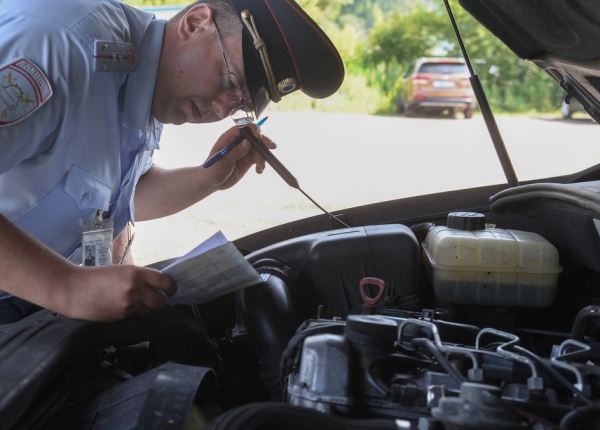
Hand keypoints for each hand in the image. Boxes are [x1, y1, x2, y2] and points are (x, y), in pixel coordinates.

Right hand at [58, 265, 176, 321]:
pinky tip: (121, 308)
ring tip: (133, 304)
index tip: (171, 291)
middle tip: (153, 300)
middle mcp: (135, 289)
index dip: (171, 288)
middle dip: (158, 302)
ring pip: (148, 312)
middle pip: (160, 302)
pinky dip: (133, 314)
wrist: (74, 289)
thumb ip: (139, 279)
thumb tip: (156, 287)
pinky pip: (135, 317)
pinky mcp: (120, 317)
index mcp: (136, 273)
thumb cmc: (97, 277)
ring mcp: (128, 305)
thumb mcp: (122, 271)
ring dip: (145, 310)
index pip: (165, 282)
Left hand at [205, 125, 276, 190]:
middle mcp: (238, 142)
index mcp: (228, 138)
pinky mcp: (248, 160)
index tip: (259, 136)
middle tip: (272, 147)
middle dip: (263, 141)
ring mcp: (244, 151)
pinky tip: (259, 171)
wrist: (212, 183)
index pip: (243, 128)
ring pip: (258, 148)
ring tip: (261, 167)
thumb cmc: (213, 170)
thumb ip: (236, 152)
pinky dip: (261, 164)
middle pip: (254, 136)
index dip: (252, 129)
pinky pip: (258, 159)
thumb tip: (248, 142)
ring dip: (263, 156)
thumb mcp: (223, 161)